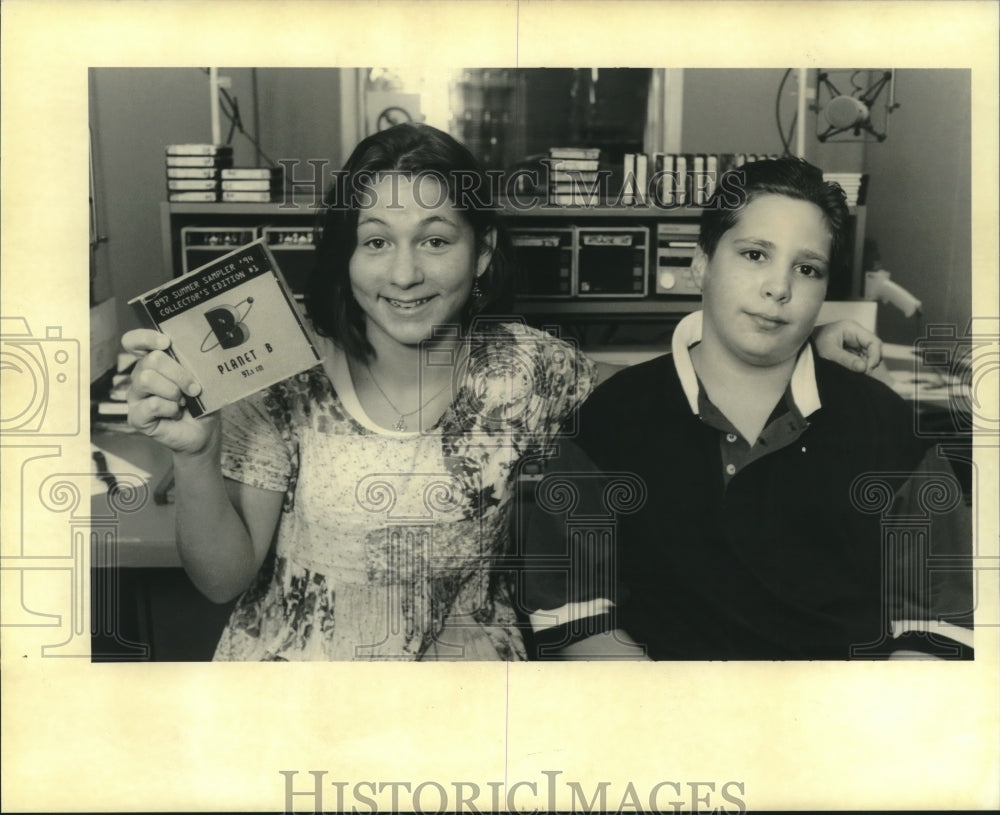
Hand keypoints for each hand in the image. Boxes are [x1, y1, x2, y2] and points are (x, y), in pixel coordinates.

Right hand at [123, 329, 217, 455]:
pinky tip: (176, 414)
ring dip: (173, 391)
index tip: (166, 343)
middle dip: (178, 373)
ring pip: (147, 379)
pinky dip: (171, 409)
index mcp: (153, 362)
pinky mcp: (136, 416)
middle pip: (150, 360)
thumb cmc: (201, 401)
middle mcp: (140, 376)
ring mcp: (136, 396)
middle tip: (194, 388)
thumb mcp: (201, 378)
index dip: (145, 338)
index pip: (133, 341)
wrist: (204, 431)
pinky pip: (152, 404)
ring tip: (183, 401)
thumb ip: (193, 363)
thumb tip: (196, 351)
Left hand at [814, 319, 882, 372]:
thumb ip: (846, 360)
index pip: (874, 342)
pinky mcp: (850, 351)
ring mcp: (854, 342)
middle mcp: (856, 334)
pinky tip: (853, 372)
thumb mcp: (829, 352)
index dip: (875, 356)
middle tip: (863, 374)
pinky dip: (859, 367)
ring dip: (865, 366)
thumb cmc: (813, 345)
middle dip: (871, 362)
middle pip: (874, 349)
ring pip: (869, 356)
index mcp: (852, 328)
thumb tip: (864, 368)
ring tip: (856, 374)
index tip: (867, 369)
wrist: (801, 346)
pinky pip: (861, 360)